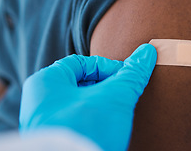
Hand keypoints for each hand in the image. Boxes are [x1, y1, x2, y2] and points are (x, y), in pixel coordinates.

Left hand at [19, 44, 156, 150]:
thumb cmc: (86, 129)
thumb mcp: (115, 96)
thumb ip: (132, 73)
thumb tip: (148, 51)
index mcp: (46, 82)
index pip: (81, 62)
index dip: (108, 67)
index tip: (126, 77)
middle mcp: (41, 101)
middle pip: (81, 83)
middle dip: (106, 86)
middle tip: (123, 94)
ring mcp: (48, 122)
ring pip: (81, 103)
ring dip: (103, 104)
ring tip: (118, 112)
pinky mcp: (58, 138)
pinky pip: (78, 121)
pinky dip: (95, 119)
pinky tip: (108, 126)